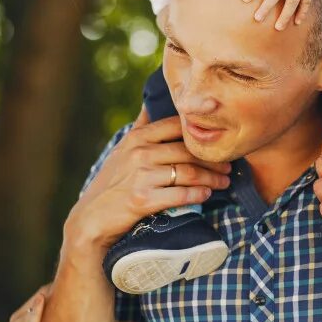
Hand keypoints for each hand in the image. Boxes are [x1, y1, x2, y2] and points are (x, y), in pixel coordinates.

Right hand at [68, 108, 230, 250]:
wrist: (91, 219)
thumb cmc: (111, 183)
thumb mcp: (122, 150)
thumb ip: (141, 127)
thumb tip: (150, 101)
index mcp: (137, 137)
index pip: (177, 126)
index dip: (202, 131)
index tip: (221, 135)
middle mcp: (140, 153)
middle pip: (188, 151)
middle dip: (213, 159)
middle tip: (229, 165)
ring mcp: (141, 176)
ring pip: (188, 172)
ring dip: (211, 178)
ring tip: (224, 182)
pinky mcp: (143, 199)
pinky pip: (180, 194)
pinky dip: (198, 194)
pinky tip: (207, 195)